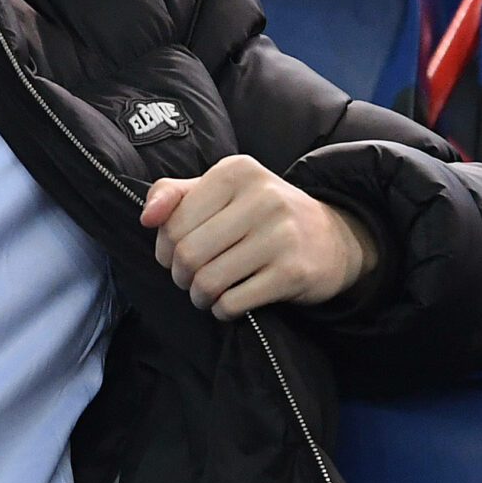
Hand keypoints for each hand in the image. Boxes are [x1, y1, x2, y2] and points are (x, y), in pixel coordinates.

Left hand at [140, 155, 378, 320]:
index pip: (173, 221)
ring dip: (199, 296)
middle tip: (189, 279)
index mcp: (236, 172)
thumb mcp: (222, 191)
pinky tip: (229, 303)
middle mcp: (262, 197)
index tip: (174, 254)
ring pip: (208, 281)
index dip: (164, 247)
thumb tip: (147, 217)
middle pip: (187, 253)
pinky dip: (222, 310)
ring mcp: (281, 235)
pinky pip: (233, 302)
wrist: (334, 238)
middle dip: (180, 275)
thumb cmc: (262, 215)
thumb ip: (175, 194)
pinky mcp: (293, 272)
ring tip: (207, 293)